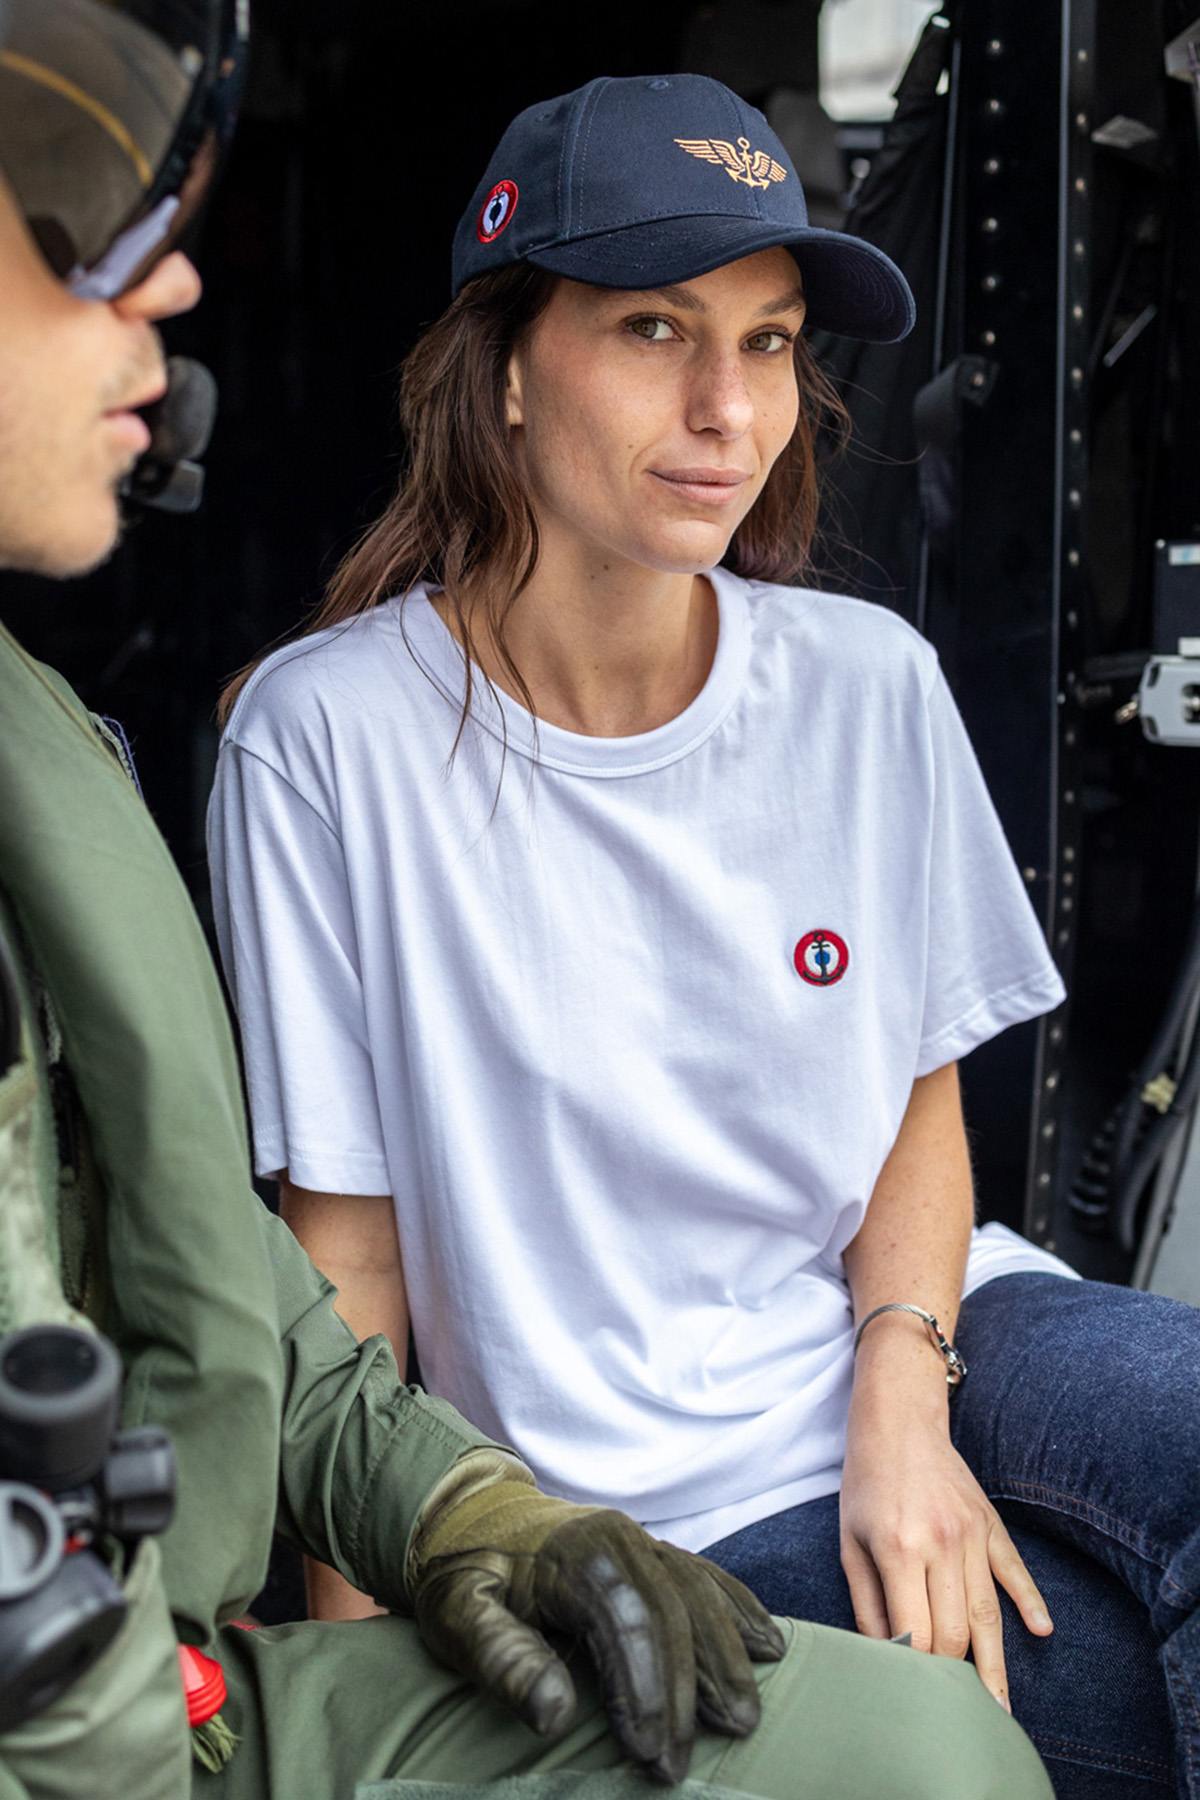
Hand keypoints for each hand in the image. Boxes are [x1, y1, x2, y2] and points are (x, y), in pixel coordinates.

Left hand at [407, 1450, 784, 1783]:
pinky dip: (738, 1610)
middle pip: (671, 1615)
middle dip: (685, 1693)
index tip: (649, 1754)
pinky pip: (707, 1577)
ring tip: (742, 1720)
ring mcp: (642, 1541)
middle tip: (682, 1764)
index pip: (627, 1625)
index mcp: (577, 1551)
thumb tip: (554, 1714)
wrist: (470, 1514)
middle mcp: (621, 1537)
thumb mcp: (458, 1614)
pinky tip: (767, 1644)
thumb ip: (501, 1659)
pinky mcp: (653, 1552)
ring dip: (725, 1659)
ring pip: (700, 1596)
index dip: (644, 1692)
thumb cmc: (463, 1572)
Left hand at [839, 1401, 1052, 1709]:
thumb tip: (885, 1660)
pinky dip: (1029, 1601)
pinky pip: (1015, 1570)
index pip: (918, 1632)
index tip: (913, 1696)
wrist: (898, 1423)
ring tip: (999, 1709)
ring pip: (988, 1613)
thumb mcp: (851, 1545)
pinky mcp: (989, 1524)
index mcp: (900, 1550)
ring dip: (994, 1665)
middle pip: (957, 1631)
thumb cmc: (867, 1486)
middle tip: (952, 1711)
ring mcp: (971, 1534)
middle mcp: (942, 1544)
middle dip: (953, 1675)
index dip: (916, 1671)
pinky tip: (1041, 1631)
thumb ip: (867, 1606)